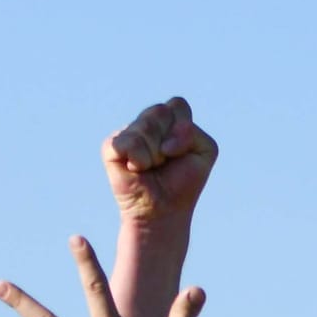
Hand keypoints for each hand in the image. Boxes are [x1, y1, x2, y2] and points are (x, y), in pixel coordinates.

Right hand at [102, 96, 216, 228]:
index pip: (177, 105)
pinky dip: (138, 159)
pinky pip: (127, 142)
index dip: (183, 131)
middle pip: (160, 112)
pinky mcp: (111, 146)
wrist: (163, 212)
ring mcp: (127, 132)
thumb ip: (194, 133)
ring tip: (151, 168)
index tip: (181, 154)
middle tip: (165, 162)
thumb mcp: (205, 152)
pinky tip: (136, 170)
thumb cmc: (183, 183)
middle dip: (169, 142)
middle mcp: (146, 122)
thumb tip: (164, 140)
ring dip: (155, 155)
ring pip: (144, 126)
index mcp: (169, 119)